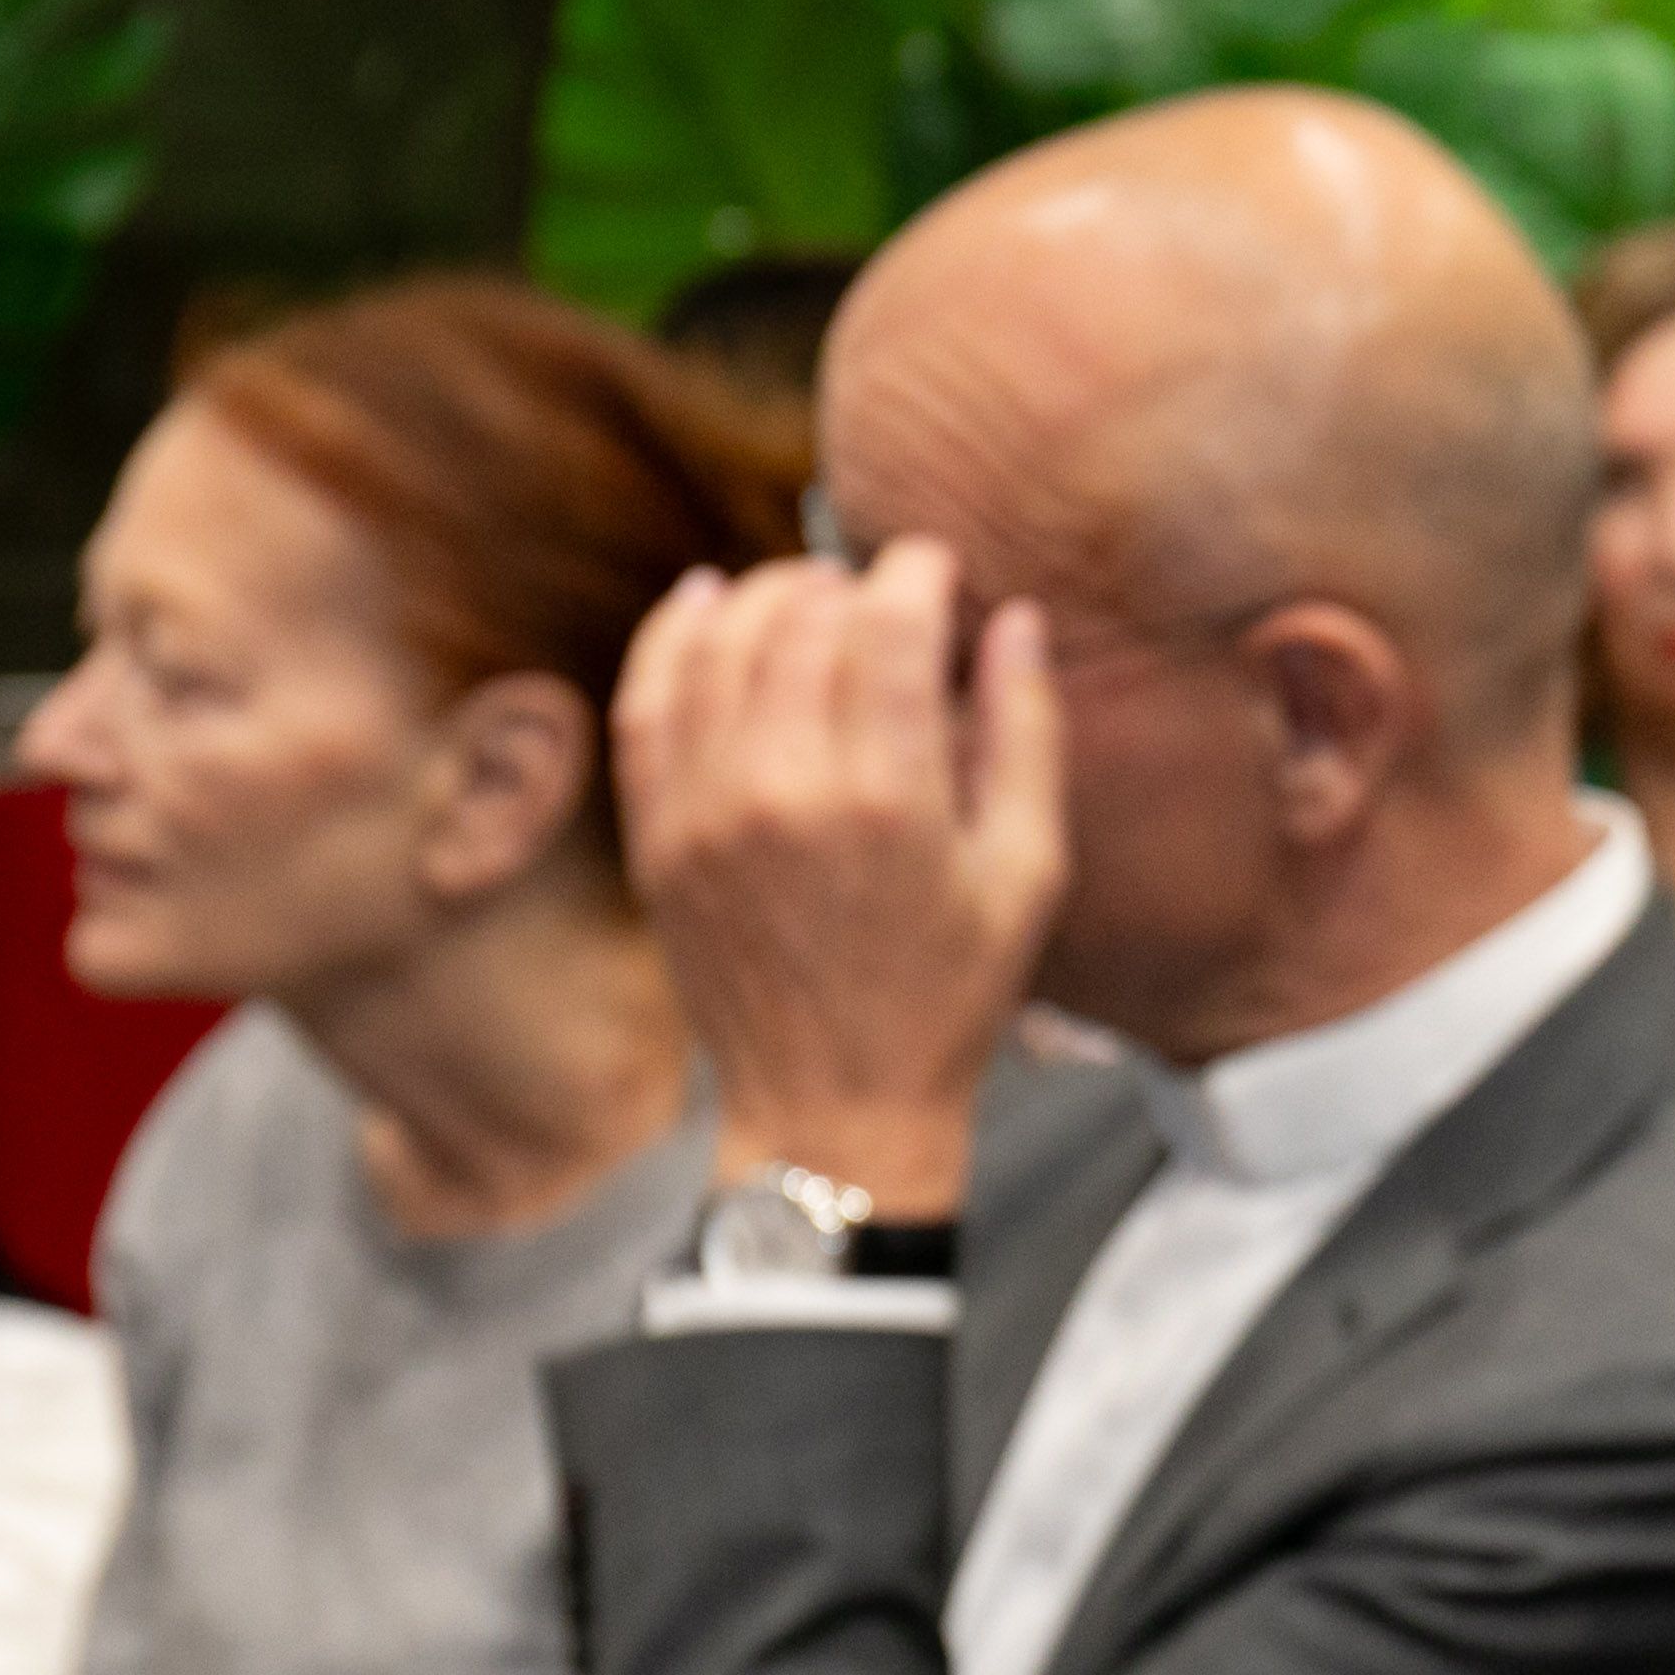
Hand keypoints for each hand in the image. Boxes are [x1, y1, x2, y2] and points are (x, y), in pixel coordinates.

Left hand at [614, 537, 1067, 1217]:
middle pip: (801, 619)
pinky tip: (706, 602)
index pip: (888, 623)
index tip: (938, 568)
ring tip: (810, 596)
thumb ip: (1025, 734)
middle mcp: (782, 790)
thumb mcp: (1028, 873)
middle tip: (884, 594)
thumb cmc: (949, 996)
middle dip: (847, 582)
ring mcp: (704, 809)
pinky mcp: (658, 832)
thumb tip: (1010, 620)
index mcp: (888, 799)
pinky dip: (674, 635)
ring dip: (767, 596)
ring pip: (718, 642)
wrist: (833, 1106)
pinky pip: (646, 698)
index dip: (916, 572)